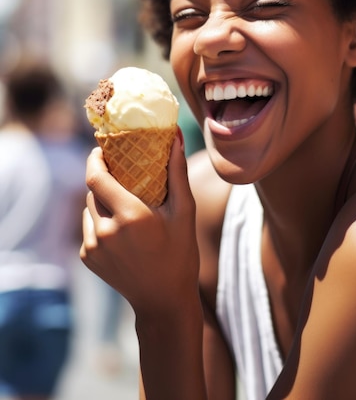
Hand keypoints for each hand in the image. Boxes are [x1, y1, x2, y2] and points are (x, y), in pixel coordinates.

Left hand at [80, 132, 199, 317]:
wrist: (164, 301)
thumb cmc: (180, 254)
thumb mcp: (184, 212)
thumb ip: (177, 173)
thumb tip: (175, 138)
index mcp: (129, 216)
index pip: (96, 177)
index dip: (94, 159)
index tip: (102, 148)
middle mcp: (105, 231)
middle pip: (94, 191)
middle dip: (104, 179)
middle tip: (122, 173)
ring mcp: (93, 247)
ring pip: (89, 209)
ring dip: (102, 201)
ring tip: (124, 204)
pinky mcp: (87, 258)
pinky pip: (88, 228)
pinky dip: (100, 222)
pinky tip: (121, 229)